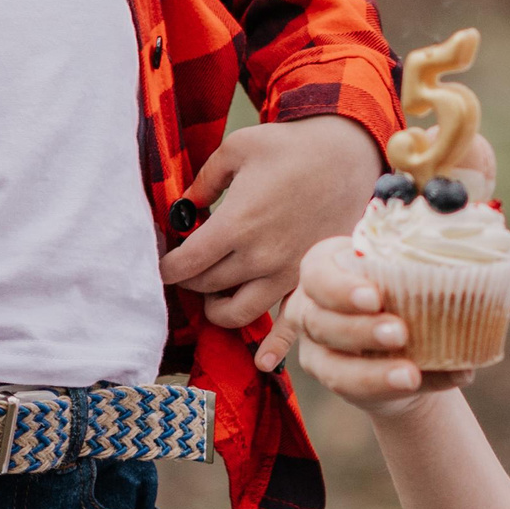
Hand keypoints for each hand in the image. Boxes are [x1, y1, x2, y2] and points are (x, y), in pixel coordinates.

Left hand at [159, 115, 383, 327]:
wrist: (348, 156)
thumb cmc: (291, 147)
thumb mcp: (238, 148)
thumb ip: (204, 181)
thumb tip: (182, 207)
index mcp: (236, 224)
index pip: (185, 265)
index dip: (165, 267)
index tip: (161, 263)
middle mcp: (259, 257)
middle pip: (206, 287)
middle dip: (188, 278)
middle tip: (186, 265)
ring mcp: (285, 274)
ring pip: (236, 313)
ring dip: (216, 306)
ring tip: (213, 289)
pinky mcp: (307, 280)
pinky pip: (289, 325)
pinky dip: (273, 346)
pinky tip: (261, 361)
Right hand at [266, 234, 509, 416]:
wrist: (415, 355)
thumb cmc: (422, 301)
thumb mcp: (446, 286)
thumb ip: (483, 283)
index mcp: (336, 264)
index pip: (318, 269)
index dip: (340, 284)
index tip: (376, 295)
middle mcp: (316, 305)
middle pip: (319, 317)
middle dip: (357, 328)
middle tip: (399, 334)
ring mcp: (319, 346)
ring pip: (331, 363)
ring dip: (371, 370)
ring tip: (412, 373)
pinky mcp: (333, 378)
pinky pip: (354, 389)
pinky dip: (391, 388)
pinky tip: (428, 384)